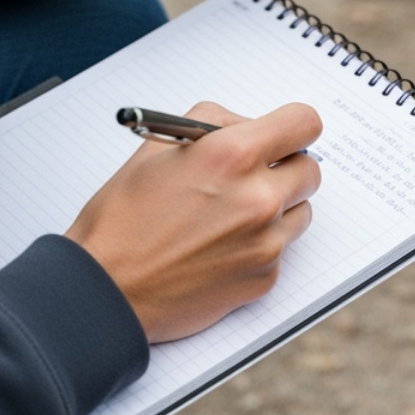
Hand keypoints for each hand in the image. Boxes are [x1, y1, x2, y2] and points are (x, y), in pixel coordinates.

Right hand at [65, 102, 321, 342]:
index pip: (304, 123)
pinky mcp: (266, 276)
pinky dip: (260, 244)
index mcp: (233, 155)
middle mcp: (258, 196)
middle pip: (309, 168)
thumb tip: (248, 125)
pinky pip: (282, 248)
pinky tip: (220, 247)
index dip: (292, 127)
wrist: (105, 291)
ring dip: (278, 207)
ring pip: (301, 209)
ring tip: (230, 215)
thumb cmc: (121, 220)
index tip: (282, 135)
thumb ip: (213, 124)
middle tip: (251, 177)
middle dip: (284, 168)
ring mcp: (266, 241)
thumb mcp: (156, 148)